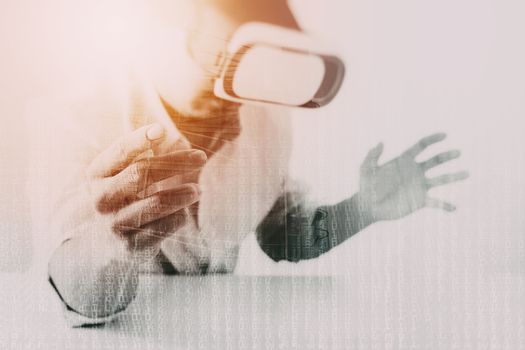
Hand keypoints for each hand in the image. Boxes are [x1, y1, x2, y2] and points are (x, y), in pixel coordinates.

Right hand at [86, 123, 206, 260]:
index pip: (120, 151)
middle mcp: (100, 198)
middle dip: (176, 162)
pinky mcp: (130, 246)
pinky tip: (183, 212)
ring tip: (198, 190)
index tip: (162, 130)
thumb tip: (165, 133)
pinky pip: (164, 227)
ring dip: (182, 194)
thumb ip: (143, 151)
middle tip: (201, 157)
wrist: (111, 241)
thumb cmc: (127, 194)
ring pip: (155, 203)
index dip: (140, 139)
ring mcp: (113, 224)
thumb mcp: (127, 170)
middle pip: (141, 172)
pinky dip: (179, 216)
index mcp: (97, 173)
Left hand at [358, 133, 468, 220]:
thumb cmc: (366, 186)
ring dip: (454, 176)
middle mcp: (415, 172)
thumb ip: (373, 155)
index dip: (432, 139)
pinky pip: (436, 202)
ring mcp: (419, 186)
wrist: (369, 206)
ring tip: (467, 173)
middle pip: (435, 160)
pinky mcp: (420, 201)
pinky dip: (445, 205)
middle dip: (447, 156)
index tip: (444, 135)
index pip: (421, 146)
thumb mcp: (366, 169)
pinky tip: (454, 208)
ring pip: (441, 179)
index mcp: (404, 161)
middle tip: (458, 152)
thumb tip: (381, 142)